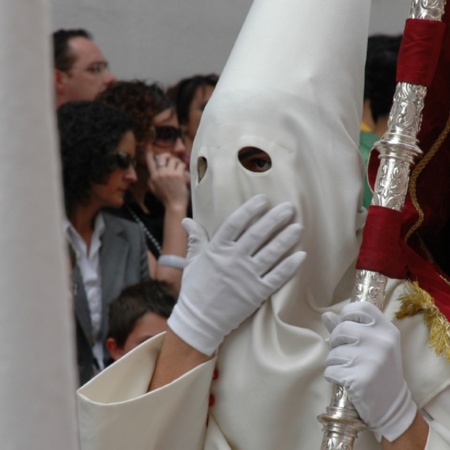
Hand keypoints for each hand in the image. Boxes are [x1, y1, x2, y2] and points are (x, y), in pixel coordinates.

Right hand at [146, 151, 188, 209]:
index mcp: (153, 177)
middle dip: (168, 156)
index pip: (149, 161)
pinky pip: (181, 165)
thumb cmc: (166, 199)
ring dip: (178, 162)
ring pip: (173, 160)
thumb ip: (152, 180)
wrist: (174, 206)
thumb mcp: (154, 190)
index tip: (150, 149)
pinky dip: (184, 167)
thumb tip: (151, 173)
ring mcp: (169, 174)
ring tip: (179, 167)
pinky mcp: (178, 175)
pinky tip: (184, 172)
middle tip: (171, 159)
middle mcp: (160, 173)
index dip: (149, 154)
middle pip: (162, 157)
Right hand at [168, 194, 305, 355]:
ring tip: (298, 227)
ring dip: (286, 239)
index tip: (263, 200)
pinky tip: (301, 255)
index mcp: (217, 249)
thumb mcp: (192, 261)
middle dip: (275, 219)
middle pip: (257, 234)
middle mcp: (233, 259)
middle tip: (289, 207)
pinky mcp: (257, 293)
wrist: (199, 321)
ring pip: (271, 253)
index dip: (251, 209)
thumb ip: (195, 239)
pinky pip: (277, 277)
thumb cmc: (195, 289)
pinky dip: (290, 267)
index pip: (236, 223)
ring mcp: (246, 276)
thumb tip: (186, 220)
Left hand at [322, 302, 416, 441]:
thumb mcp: (372, 344)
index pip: (361, 307)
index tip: (345, 324)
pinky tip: (346, 379)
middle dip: (336, 340)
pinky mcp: (359, 379)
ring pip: (333, 351)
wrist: (391, 405)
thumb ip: (349, 328)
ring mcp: (371, 360)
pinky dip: (333, 375)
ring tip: (348, 368)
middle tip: (344, 352)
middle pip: (341, 328)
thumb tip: (325, 314)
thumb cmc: (379, 369)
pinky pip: (330, 370)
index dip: (347, 313)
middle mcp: (381, 342)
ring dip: (334, 360)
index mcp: (387, 330)